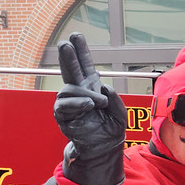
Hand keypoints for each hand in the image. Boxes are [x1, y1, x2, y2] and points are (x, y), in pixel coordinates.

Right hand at [54, 34, 127, 184]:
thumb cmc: (111, 128)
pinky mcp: (63, 116)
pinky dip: (77, 103)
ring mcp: (70, 103)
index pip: (85, 65)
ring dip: (85, 94)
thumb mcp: (120, 111)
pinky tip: (89, 104)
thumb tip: (101, 87)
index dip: (81, 51)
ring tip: (98, 102)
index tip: (76, 36)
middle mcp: (79, 91)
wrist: (104, 148)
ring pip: (70, 90)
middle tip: (65, 44)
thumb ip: (113, 97)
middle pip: (71, 70)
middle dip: (68, 57)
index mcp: (92, 86)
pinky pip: (65, 106)